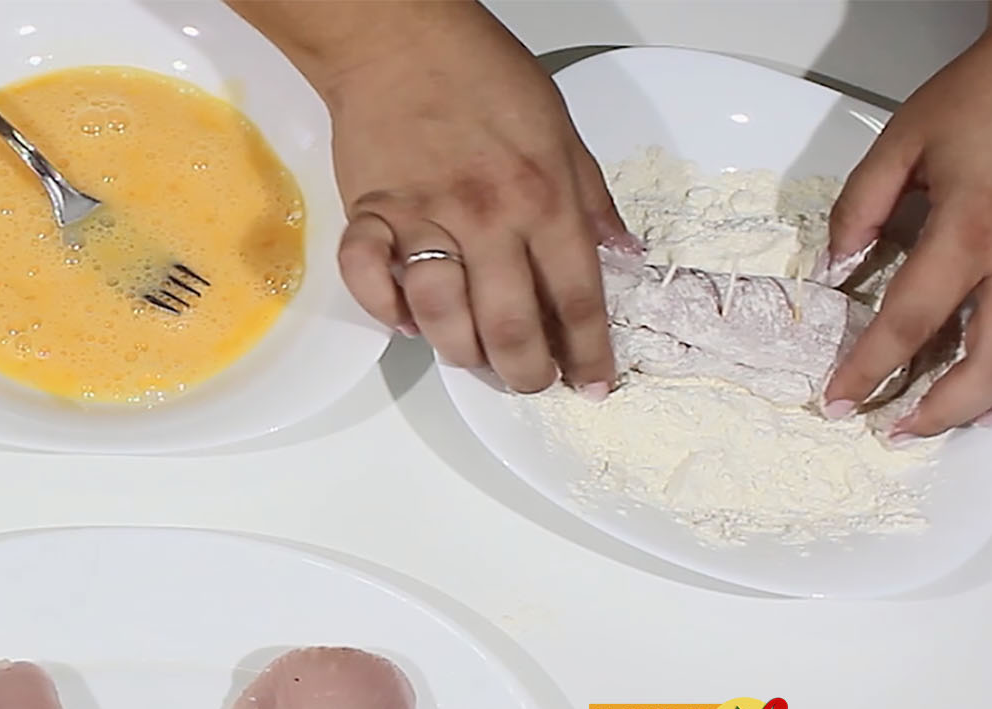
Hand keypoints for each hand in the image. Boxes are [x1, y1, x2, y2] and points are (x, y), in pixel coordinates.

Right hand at [232, 1, 632, 393]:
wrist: (400, 40)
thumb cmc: (483, 77)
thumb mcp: (560, 130)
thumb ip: (590, 198)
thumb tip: (622, 253)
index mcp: (544, 197)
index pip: (577, 297)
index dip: (588, 353)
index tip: (591, 384)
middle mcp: (487, 217)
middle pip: (511, 326)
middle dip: (525, 373)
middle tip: (528, 382)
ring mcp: (423, 219)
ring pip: (441, 318)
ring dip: (459, 351)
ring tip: (470, 354)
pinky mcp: (369, 215)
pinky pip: (370, 283)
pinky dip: (386, 312)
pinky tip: (405, 320)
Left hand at [822, 6, 991, 437]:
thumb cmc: (980, 98)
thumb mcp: (900, 143)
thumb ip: (859, 208)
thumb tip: (834, 267)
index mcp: (970, 228)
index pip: (908, 321)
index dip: (868, 370)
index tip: (838, 401)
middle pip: (990, 362)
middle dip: (941, 411)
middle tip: (897, 431)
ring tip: (947, 420)